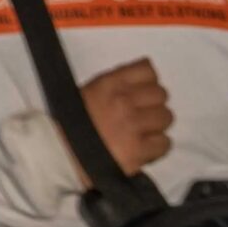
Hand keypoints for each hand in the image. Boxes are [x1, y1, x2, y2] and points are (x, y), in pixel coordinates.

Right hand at [74, 59, 172, 183]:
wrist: (60, 156)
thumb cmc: (73, 123)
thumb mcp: (90, 93)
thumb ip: (116, 85)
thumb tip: (143, 83)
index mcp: (108, 84)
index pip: (147, 70)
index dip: (148, 82)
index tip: (141, 93)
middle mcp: (123, 101)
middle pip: (161, 94)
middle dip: (153, 105)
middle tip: (143, 116)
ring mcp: (133, 125)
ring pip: (166, 117)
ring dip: (157, 125)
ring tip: (143, 133)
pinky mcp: (139, 150)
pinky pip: (165, 143)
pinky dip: (157, 147)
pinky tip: (145, 148)